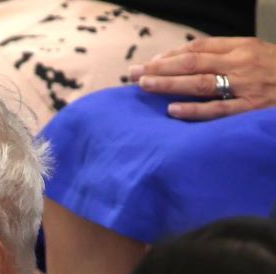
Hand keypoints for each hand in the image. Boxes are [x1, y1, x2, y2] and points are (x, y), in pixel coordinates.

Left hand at [128, 37, 275, 120]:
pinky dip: (193, 110)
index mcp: (242, 48)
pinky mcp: (250, 109)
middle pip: (192, 63)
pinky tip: (171, 110)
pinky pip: (217, 110)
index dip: (169, 56)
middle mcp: (241, 64)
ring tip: (144, 85)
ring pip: (200, 83)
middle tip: (132, 74)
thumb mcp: (256, 55)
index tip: (147, 64)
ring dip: (169, 84)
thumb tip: (186, 60)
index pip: (198, 48)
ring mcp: (245, 87)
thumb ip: (224, 55)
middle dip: (159, 68)